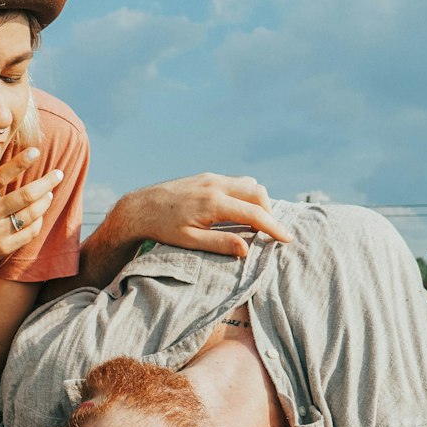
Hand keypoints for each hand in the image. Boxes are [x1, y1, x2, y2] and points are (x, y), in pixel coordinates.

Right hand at [0, 148, 63, 275]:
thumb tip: (11, 163)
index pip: (2, 175)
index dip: (20, 162)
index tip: (35, 151)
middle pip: (26, 195)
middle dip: (47, 183)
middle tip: (58, 174)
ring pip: (32, 213)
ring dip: (45, 201)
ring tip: (49, 194)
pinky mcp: (4, 248)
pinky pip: (30, 232)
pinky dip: (39, 221)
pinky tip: (40, 215)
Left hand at [113, 173, 292, 258]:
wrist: (139, 208)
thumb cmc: (162, 229)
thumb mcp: (189, 241)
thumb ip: (219, 243)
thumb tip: (247, 250)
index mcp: (213, 203)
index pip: (254, 214)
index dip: (273, 227)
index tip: (287, 239)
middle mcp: (215, 185)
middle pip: (257, 192)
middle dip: (269, 212)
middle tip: (271, 231)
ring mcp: (211, 178)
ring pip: (248, 184)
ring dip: (258, 201)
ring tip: (257, 222)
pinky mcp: (206, 176)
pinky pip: (235, 181)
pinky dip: (245, 194)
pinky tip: (240, 209)